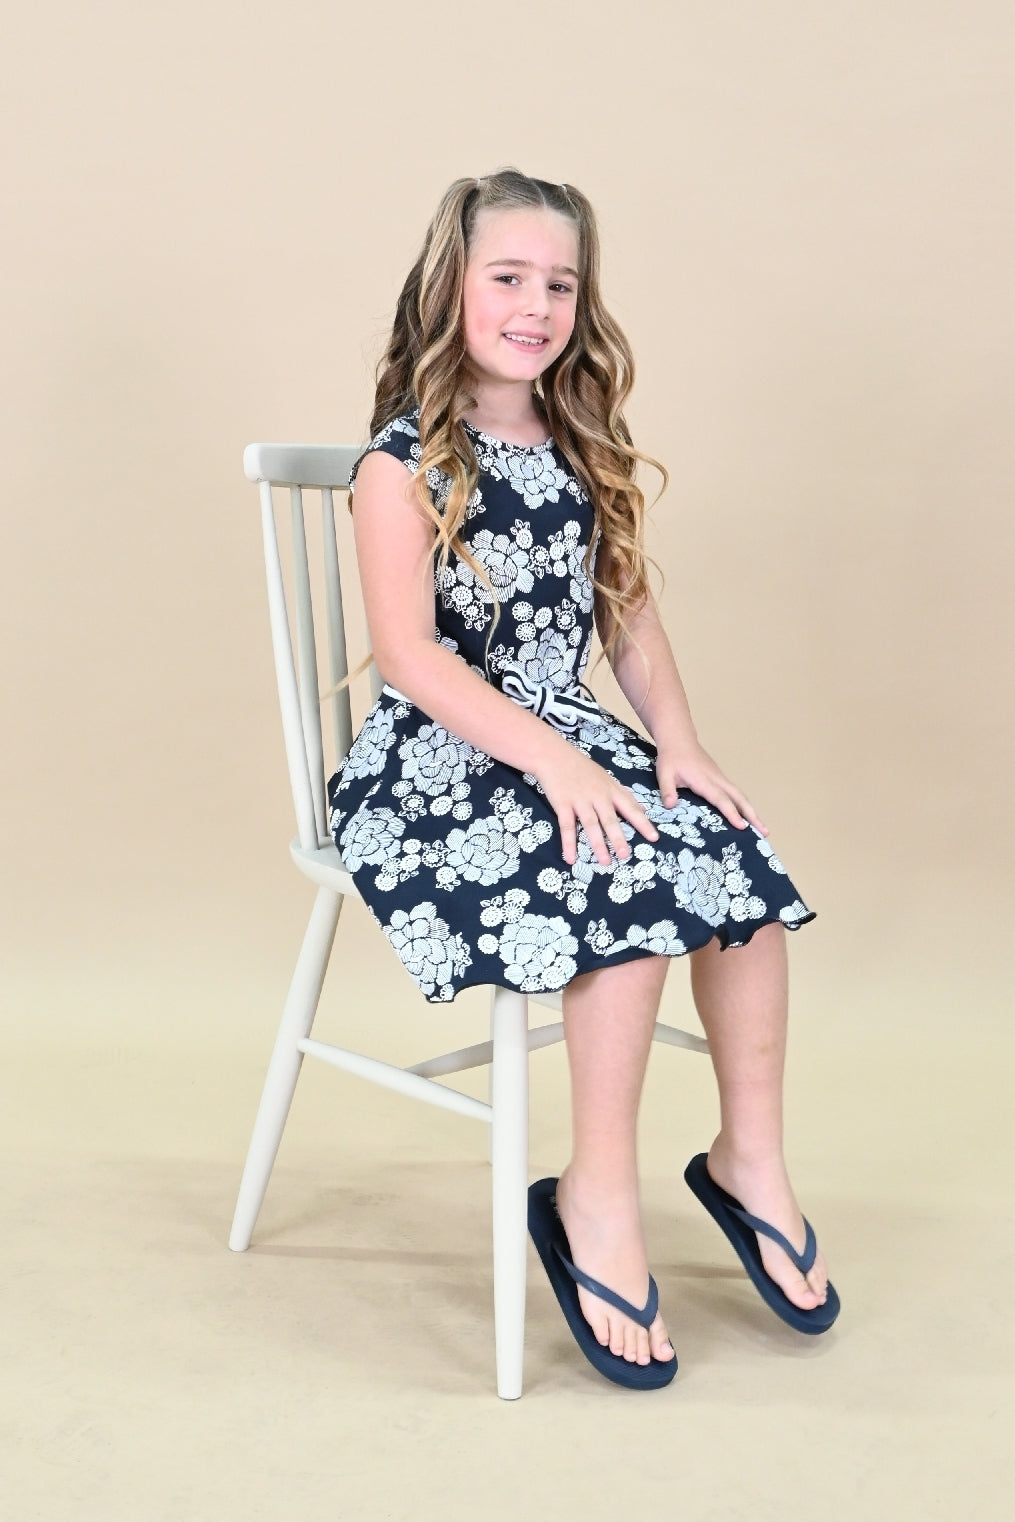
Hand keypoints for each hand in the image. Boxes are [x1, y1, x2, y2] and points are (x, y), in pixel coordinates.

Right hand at [532, 742, 660, 866]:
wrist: (554, 755)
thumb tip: (642, 809)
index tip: (654, 838)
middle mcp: (598, 796)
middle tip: (625, 856)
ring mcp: (580, 800)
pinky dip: (569, 843)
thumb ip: (623, 794)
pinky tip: (571, 858)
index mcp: (611, 790)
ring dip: (598, 844)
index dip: (642, 823)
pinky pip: (567, 826)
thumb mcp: (606, 778)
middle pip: (610, 820)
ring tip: (605, 862)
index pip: (630, 808)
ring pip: (591, 825)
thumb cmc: (582, 767)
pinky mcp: (562, 804)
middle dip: (619, 838)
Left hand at [655, 739, 768, 833]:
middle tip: (765, 831)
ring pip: (740, 795)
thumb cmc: (671, 757)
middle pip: (739, 798)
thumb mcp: (664, 773)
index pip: (720, 799)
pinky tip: (747, 816)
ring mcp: (720, 778)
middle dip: (752, 815)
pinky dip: (744, 805)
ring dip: (752, 811)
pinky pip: (735, 793)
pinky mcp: (720, 778)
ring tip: (762, 828)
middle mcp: (717, 779)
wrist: (679, 739)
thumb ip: (667, 790)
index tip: (742, 826)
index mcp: (703, 780)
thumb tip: (670, 806)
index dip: (731, 813)